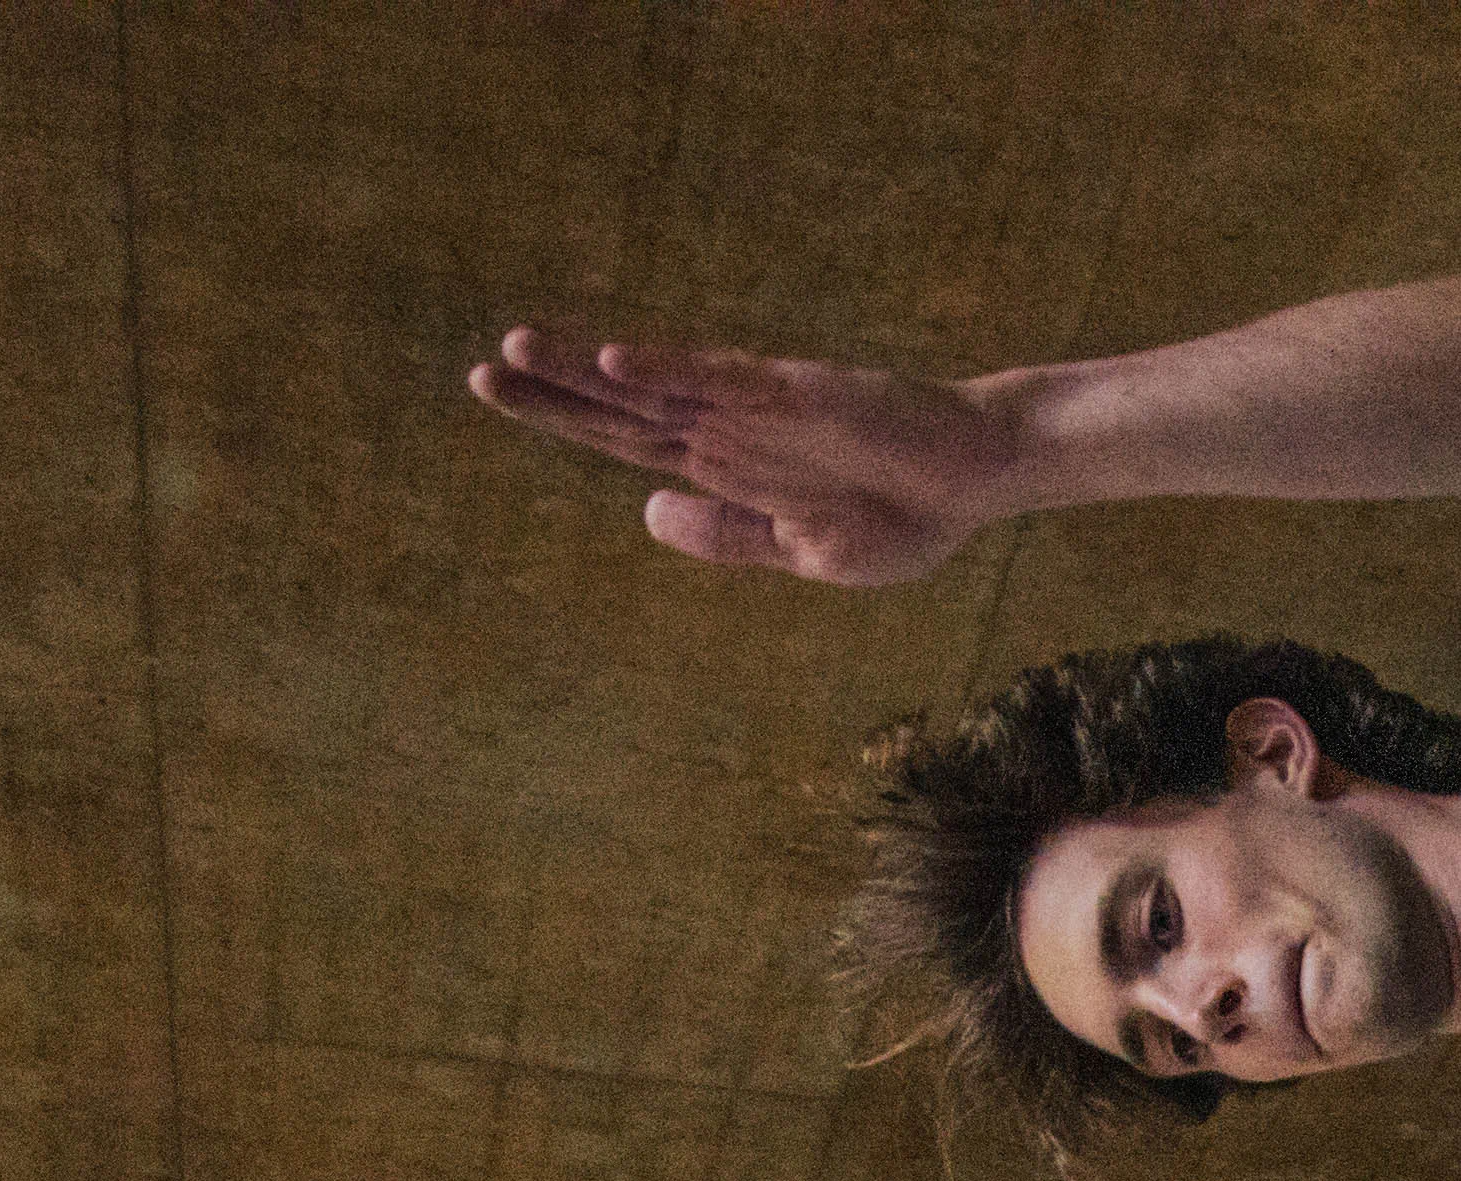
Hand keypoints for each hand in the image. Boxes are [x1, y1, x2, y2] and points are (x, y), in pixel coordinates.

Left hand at [464, 327, 1017, 586]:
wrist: (980, 480)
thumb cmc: (903, 515)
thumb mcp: (802, 551)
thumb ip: (726, 536)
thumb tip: (644, 513)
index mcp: (728, 465)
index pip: (625, 440)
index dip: (561, 418)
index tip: (495, 390)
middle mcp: (731, 428)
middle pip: (623, 410)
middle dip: (551, 393)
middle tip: (479, 372)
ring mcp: (761, 409)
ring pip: (660, 386)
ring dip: (590, 371)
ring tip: (520, 348)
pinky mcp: (799, 395)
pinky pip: (723, 381)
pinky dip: (671, 372)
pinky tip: (617, 364)